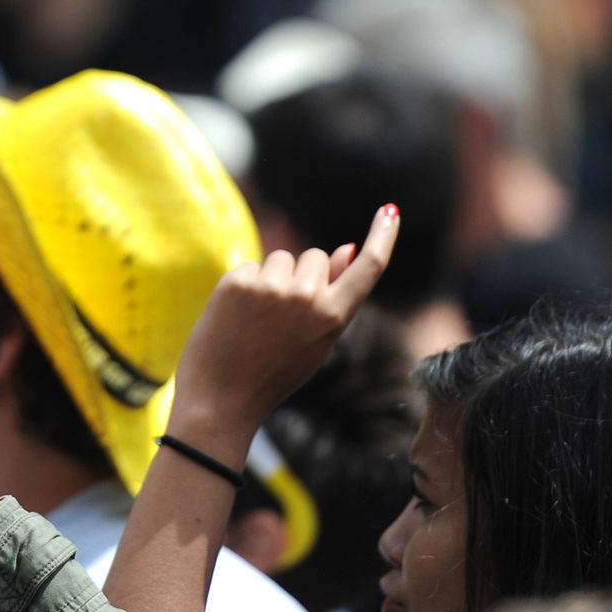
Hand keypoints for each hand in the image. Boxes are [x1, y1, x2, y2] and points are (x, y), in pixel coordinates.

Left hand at [167, 204, 400, 459]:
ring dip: (273, 278)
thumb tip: (345, 247)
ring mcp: (272, 287)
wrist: (221, 400)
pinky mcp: (238, 281)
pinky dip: (244, 285)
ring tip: (258, 320)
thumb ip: (333, 296)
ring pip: (282, 258)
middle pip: (315, 257)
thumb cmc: (272, 373)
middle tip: (282, 317)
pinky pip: (251, 265)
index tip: (390, 212)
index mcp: (334, 318)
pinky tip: (236, 317)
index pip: (368, 268)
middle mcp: (307, 298)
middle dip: (303, 275)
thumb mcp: (314, 341)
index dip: (382, 237)